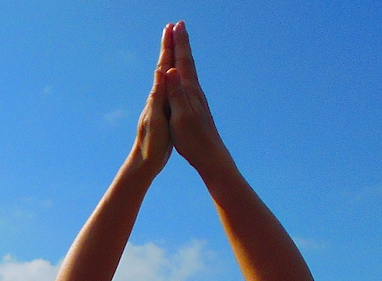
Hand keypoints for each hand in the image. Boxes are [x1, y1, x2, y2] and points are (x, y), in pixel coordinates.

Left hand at [128, 23, 173, 180]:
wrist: (144, 163)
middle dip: (168, 47)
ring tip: (172, 46)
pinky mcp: (162, 113)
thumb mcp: (157, 119)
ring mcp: (157, 105)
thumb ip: (159, 96)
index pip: (163, 66)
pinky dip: (171, 78)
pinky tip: (172, 78)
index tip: (172, 27)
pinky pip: (168, 89)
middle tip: (172, 27)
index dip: (168, 47)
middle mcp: (155, 98)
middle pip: (163, 67)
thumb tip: (161, 72)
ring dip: (169, 60)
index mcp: (156, 97)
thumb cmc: (151, 144)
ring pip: (165, 77)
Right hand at [165, 21, 231, 173]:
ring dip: (183, 56)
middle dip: (181, 43)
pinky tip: (183, 76)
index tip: (174, 25)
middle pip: (187, 62)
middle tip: (177, 25)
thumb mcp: (180, 116)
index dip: (178, 43)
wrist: (210, 155)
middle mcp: (195, 91)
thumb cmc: (193, 139)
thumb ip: (175, 92)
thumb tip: (171, 69)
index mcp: (189, 92)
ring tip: (179, 45)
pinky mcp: (196, 107)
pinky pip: (188, 83)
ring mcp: (196, 99)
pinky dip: (184, 72)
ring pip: (188, 71)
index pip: (183, 61)